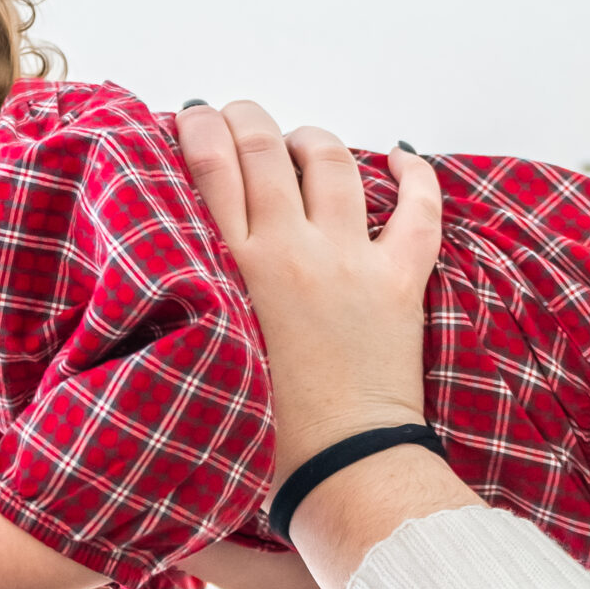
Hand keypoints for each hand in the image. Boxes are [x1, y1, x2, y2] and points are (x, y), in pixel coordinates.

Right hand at [178, 101, 439, 485]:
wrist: (340, 471)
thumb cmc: (263, 436)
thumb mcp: (203, 354)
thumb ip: (188, 303)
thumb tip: (170, 269)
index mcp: (233, 268)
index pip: (210, 163)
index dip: (200, 126)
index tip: (193, 117)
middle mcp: (291, 248)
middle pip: (264, 147)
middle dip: (247, 120)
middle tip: (238, 121)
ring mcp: (350, 259)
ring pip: (333, 163)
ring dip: (313, 142)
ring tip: (302, 146)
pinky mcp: (399, 281)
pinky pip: (419, 209)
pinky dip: (414, 174)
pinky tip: (402, 156)